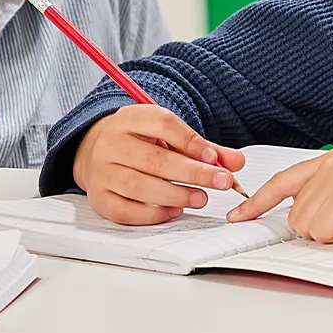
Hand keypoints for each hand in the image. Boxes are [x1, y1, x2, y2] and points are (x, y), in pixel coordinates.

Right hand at [73, 104, 245, 225]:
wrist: (96, 150)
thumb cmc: (141, 142)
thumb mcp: (169, 135)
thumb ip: (203, 149)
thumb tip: (236, 162)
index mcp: (130, 118)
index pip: (162, 124)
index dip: (191, 142)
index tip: (215, 158)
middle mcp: (111, 143)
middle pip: (154, 159)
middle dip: (192, 173)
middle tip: (221, 182)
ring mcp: (101, 172)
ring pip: (140, 187)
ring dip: (176, 195)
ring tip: (201, 198)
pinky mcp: (99, 198)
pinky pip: (125, 211)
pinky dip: (153, 214)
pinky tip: (175, 211)